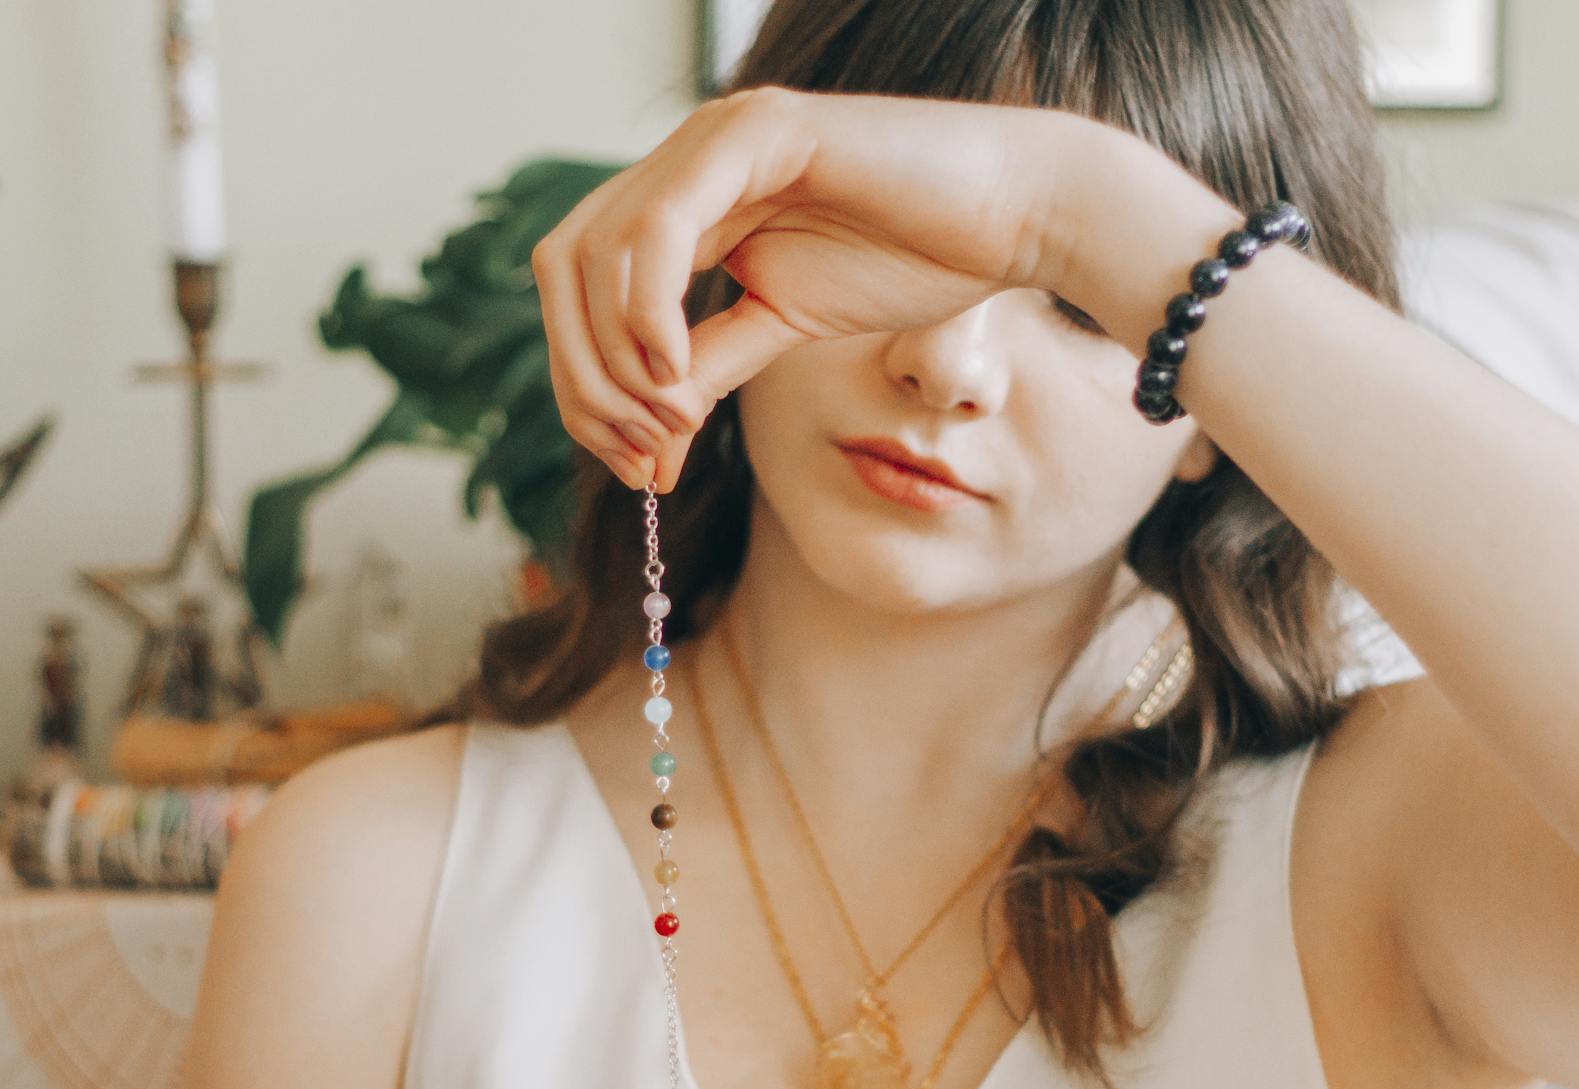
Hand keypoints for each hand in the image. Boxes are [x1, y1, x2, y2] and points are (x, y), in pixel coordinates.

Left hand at [530, 86, 1115, 492]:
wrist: (1016, 216)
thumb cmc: (917, 260)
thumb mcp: (785, 329)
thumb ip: (709, 368)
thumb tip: (646, 442)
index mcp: (684, 202)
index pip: (579, 287)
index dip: (583, 382)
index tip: (636, 466)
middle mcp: (683, 160)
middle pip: (562, 267)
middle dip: (581, 378)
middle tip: (637, 456)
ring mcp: (714, 139)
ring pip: (595, 249)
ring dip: (612, 356)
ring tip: (667, 422)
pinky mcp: (757, 132)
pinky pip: (660, 225)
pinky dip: (648, 308)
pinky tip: (675, 370)